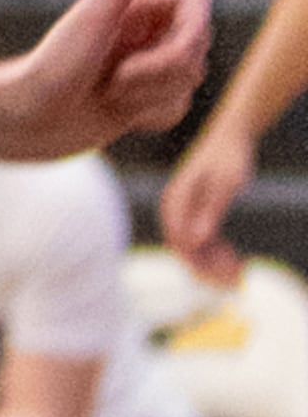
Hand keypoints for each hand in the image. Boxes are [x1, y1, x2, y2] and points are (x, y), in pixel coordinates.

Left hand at [0, 0, 210, 154]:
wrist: (29, 117)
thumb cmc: (55, 61)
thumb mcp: (90, 13)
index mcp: (139, 2)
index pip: (197, 1)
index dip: (193, 29)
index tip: (169, 48)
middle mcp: (148, 30)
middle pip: (197, 47)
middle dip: (158, 70)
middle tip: (114, 76)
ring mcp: (150, 65)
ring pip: (191, 80)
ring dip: (147, 94)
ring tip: (108, 91)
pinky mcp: (148, 99)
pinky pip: (178, 108)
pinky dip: (148, 115)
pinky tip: (116, 111)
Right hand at [164, 121, 258, 269]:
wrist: (232, 136)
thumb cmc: (230, 157)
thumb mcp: (226, 184)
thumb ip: (210, 211)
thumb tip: (197, 240)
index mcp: (177, 200)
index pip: (180, 243)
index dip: (201, 265)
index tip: (226, 276)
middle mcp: (175, 207)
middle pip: (185, 249)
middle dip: (209, 269)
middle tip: (238, 280)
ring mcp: (183, 210)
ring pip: (193, 248)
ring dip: (214, 263)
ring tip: (240, 272)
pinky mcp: (194, 211)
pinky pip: (200, 239)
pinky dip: (216, 252)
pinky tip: (235, 258)